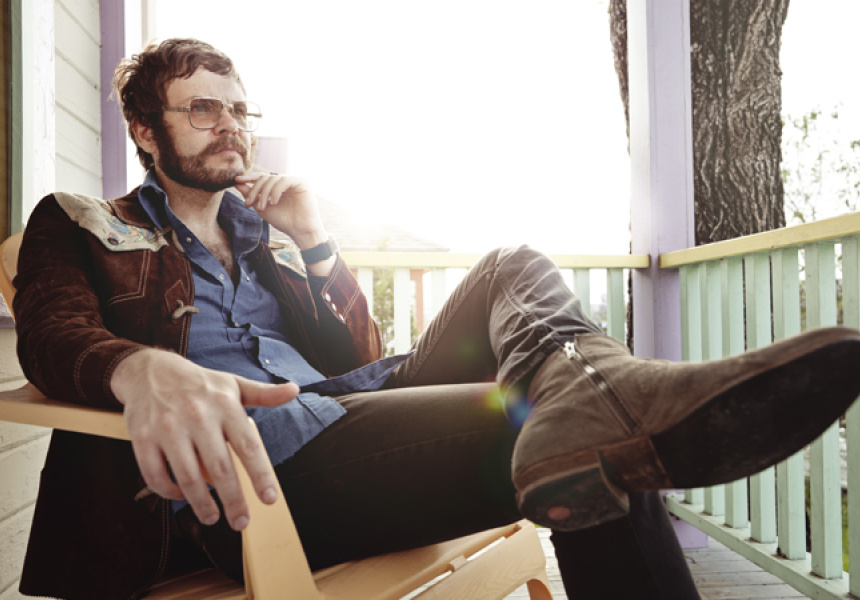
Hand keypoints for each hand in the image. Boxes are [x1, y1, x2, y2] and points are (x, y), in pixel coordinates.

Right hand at [111, 349, 298, 529]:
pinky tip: (182, 496)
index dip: (260, 475)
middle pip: (219, 468)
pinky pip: (156, 474)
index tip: (269, 498)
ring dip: (201, 503)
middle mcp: (198, 416)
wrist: (149, 371)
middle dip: (233, 500)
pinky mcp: (142, 438)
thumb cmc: (198, 384)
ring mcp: (168, 428)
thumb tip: (295, 390)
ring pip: (187, 476)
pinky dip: (169, 491)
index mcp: (224, 405)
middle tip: (241, 522)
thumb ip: (264, 394)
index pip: (248, 446)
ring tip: (212, 517)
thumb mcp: (233, 384)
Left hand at [234, 169, 326, 248]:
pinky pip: (284, 180)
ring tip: (263, 207)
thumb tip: (237, 182)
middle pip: (265, 177)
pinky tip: (274, 202)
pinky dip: (276, 191)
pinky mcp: (302, 182)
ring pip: (273, 178)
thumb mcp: (262, 207)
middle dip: (255, 190)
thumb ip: (251, 195)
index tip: (236, 181)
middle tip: (249, 203)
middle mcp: (286, 182)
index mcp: (277, 186)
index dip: (249, 178)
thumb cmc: (283, 221)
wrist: (299, 231)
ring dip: (264, 193)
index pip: (262, 178)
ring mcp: (294, 181)